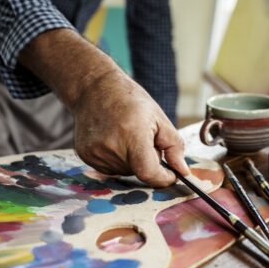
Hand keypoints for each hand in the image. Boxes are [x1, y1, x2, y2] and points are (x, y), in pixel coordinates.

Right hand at [19, 29, 188, 186]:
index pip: (148, 173)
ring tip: (126, 136)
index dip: (163, 178)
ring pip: (125, 172)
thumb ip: (174, 147)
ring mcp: (95, 153)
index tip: (170, 175)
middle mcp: (110, 146)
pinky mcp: (86, 156)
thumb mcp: (159, 118)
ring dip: (132, 161)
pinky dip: (118, 159)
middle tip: (144, 138)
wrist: (94, 89)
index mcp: (132, 134)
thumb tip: (183, 172)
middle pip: (139, 172)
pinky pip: (110, 168)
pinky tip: (114, 139)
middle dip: (148, 161)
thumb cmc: (130, 100)